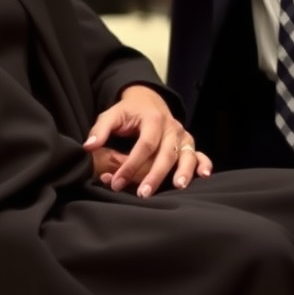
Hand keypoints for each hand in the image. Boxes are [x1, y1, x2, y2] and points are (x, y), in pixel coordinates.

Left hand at [83, 85, 211, 198]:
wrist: (148, 99)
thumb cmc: (129, 111)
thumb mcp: (112, 114)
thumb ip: (100, 130)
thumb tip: (89, 147)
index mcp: (153, 119)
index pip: (144, 145)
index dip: (130, 165)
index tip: (117, 182)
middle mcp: (171, 126)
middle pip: (166, 153)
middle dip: (154, 175)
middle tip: (142, 194)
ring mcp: (182, 135)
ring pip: (185, 154)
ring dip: (183, 171)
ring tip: (177, 186)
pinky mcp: (188, 143)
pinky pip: (200, 153)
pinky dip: (204, 163)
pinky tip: (204, 175)